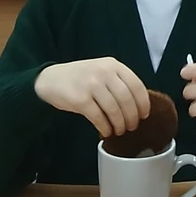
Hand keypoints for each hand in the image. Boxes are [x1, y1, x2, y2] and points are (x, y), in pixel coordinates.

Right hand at [34, 57, 149, 136]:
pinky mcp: (80, 99)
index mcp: (113, 65)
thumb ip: (118, 81)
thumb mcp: (101, 71)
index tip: (144, 115)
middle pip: (126, 99)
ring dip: (119, 124)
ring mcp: (91, 85)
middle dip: (132, 117)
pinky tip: (106, 132)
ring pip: (114, 110)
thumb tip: (138, 105)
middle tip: (132, 127)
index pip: (136, 84)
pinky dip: (105, 127)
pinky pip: (98, 117)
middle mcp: (104, 72)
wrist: (50, 79)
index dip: (143, 103)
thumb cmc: (81, 78)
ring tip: (120, 131)